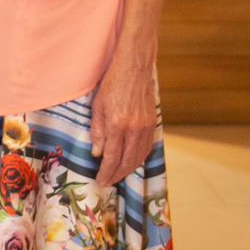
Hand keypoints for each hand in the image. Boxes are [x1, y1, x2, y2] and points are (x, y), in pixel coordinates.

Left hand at [89, 52, 156, 186]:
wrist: (133, 67)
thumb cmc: (111, 84)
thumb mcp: (97, 107)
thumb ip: (98, 132)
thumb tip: (98, 153)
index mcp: (117, 125)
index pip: (112, 158)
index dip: (106, 172)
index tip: (101, 181)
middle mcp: (134, 129)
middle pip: (127, 162)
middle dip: (117, 175)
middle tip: (108, 182)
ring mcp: (145, 126)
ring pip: (139, 157)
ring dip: (128, 170)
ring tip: (118, 175)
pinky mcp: (152, 123)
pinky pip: (147, 147)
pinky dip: (139, 158)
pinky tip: (132, 162)